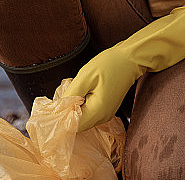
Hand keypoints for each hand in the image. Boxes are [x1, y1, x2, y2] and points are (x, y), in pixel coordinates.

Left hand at [66, 7, 184, 131]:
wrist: (131, 58)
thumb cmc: (110, 64)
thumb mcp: (86, 76)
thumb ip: (72, 94)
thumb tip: (58, 108)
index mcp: (97, 112)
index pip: (73, 126)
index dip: (61, 118)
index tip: (53, 107)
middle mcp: (102, 117)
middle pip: (77, 123)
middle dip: (67, 112)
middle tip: (60, 95)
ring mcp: (105, 114)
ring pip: (83, 118)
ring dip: (74, 108)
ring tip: (72, 90)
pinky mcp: (106, 108)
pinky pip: (89, 112)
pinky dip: (81, 105)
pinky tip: (80, 91)